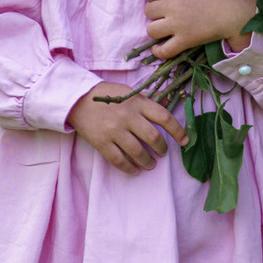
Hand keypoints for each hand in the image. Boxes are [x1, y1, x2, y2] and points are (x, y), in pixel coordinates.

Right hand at [67, 87, 187, 172]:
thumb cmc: (106, 95)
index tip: (185, 141)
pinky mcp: (102, 142)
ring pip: (138, 152)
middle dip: (162, 150)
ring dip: (148, 161)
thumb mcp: (129, 92)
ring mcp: (114, 130)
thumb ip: (148, 101)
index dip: (178, 131)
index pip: (164, 117)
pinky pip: (119, 160)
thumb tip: (169, 105)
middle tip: (162, 153)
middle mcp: (128, 116)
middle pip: (153, 138)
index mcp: (137, 102)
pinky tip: (135, 170)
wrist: (77, 99)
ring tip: (150, 164)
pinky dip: (129, 168)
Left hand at [144, 0, 257, 58]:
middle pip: (148, 11)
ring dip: (155, 30)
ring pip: (151, 30)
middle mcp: (172, 6)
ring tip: (164, 29)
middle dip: (155, 13)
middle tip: (166, 15)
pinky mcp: (185, 40)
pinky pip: (164, 50)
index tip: (161, 1)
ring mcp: (178, 24)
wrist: (235, 11)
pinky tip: (158, 48)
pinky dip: (158, 51)